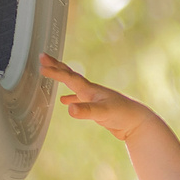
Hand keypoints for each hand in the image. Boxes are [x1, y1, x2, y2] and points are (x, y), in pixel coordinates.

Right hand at [39, 55, 155, 140]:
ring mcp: (93, 98)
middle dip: (56, 66)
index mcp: (90, 90)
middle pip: (70, 76)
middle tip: (43, 57)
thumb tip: (69, 109)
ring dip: (62, 79)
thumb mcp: (104, 113)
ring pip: (74, 86)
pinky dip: (71, 99)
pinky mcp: (96, 108)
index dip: (55, 71)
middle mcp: (90, 91)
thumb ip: (86, 111)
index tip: (41, 64)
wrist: (138, 122)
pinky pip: (79, 99)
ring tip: (51, 73)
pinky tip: (66, 103)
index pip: (69, 77)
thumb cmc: (123, 114)